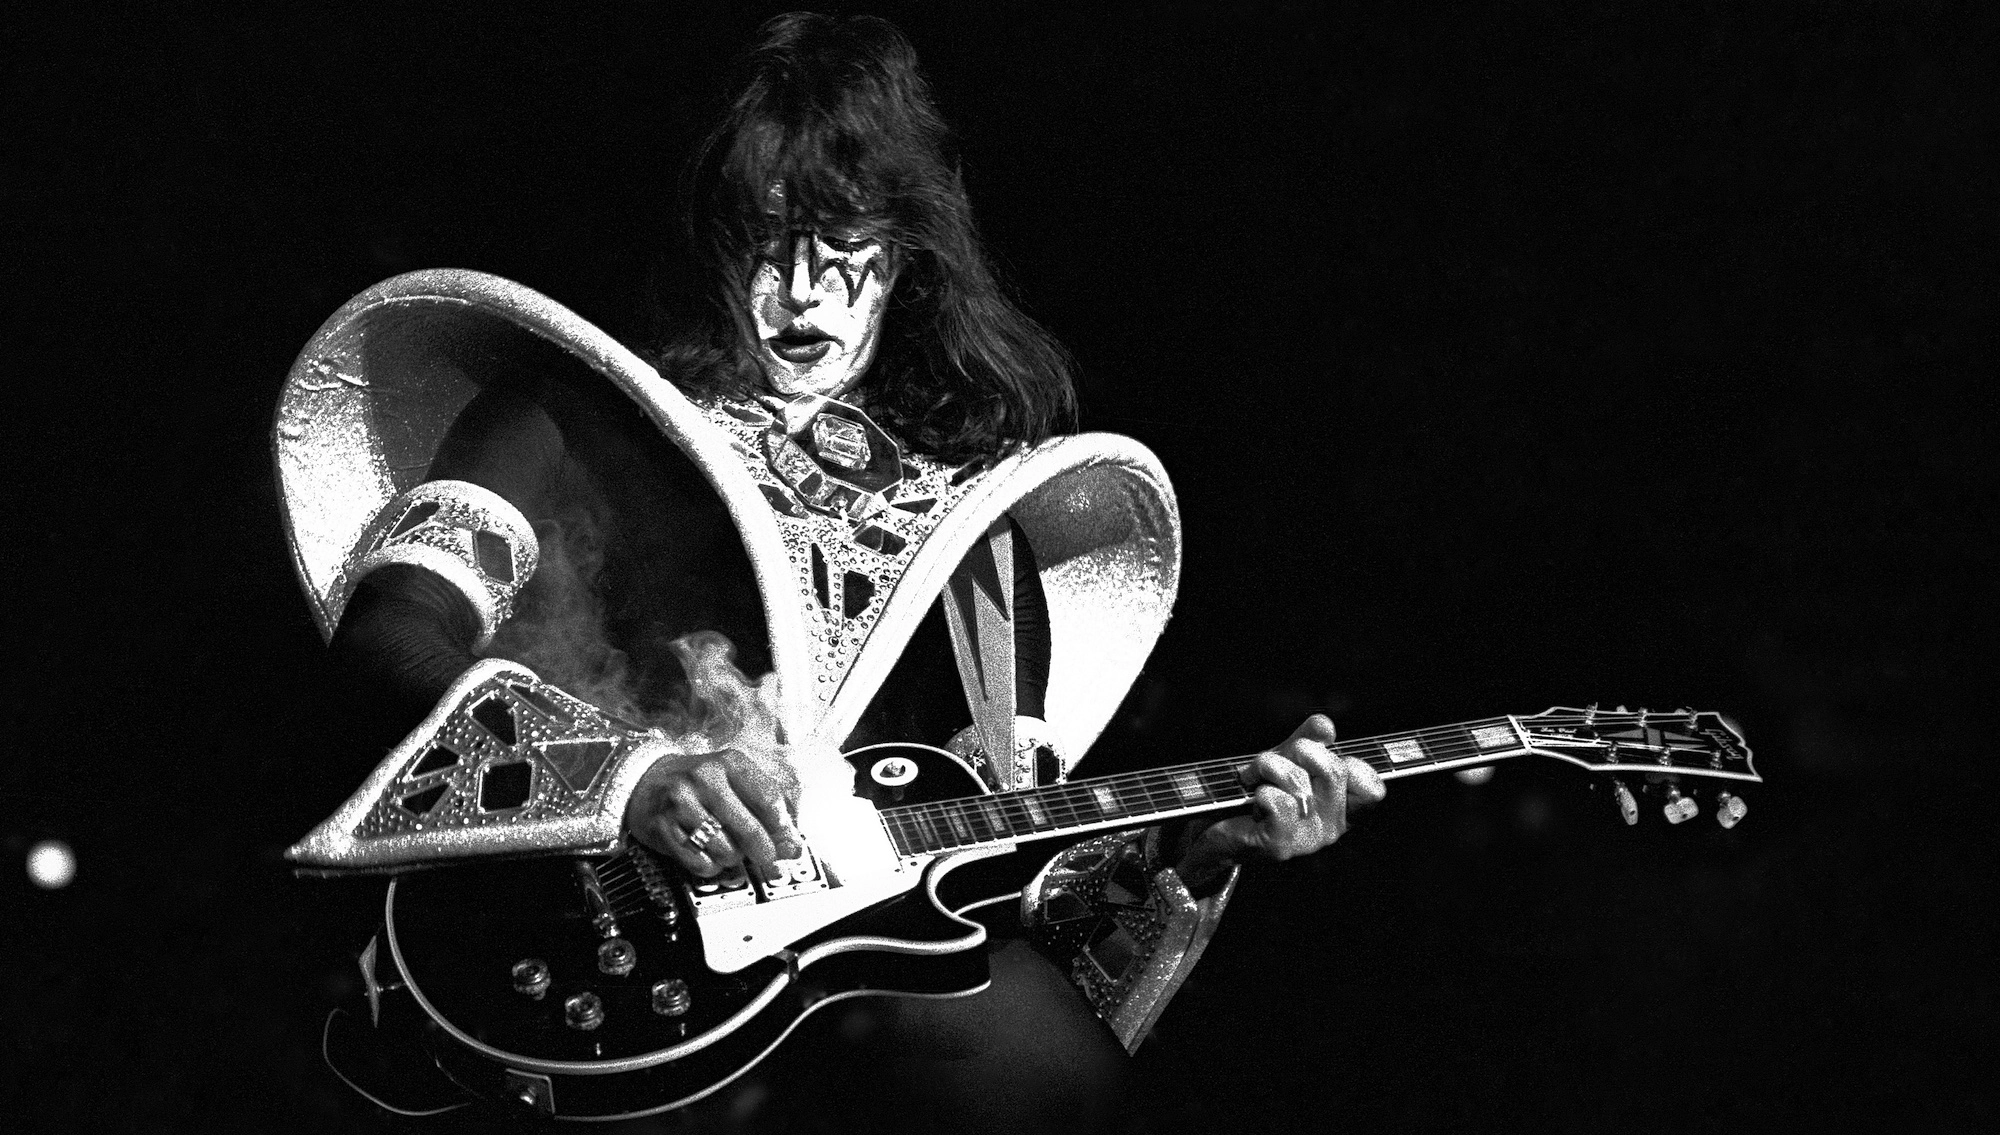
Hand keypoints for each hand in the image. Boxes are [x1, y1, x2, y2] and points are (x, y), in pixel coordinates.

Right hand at [623, 744, 802, 880]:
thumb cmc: (699, 783)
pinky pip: (700, 863)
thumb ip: (765, 806)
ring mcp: (681, 803)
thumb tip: (791, 844)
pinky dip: (712, 867)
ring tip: (730, 849)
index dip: (784, 829)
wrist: (645, 781)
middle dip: (766, 853)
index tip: (791, 845)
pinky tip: (709, 854)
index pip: (769, 800)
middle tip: (772, 863)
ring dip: (735, 859)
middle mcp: (704, 779)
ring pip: (726, 851)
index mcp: (729, 763)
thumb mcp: (733, 779)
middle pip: (750, 830)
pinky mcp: (663, 828)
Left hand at [1176, 714, 1385, 887]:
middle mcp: (1332, 827)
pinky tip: (1252, 799)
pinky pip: (1278, 801)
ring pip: (1300, 783)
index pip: (1372, 789)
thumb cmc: (1258, 791)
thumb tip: (1326, 726)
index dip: (1354, 765)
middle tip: (1274, 757)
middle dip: (1300, 750)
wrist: (1217, 826)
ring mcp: (1308, 840)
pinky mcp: (1281, 846)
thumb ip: (1309, 740)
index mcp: (1342, 808)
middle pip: (1334, 771)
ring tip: (1251, 776)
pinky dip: (1259, 790)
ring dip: (1267, 767)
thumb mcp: (1288, 759)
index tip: (1322, 756)